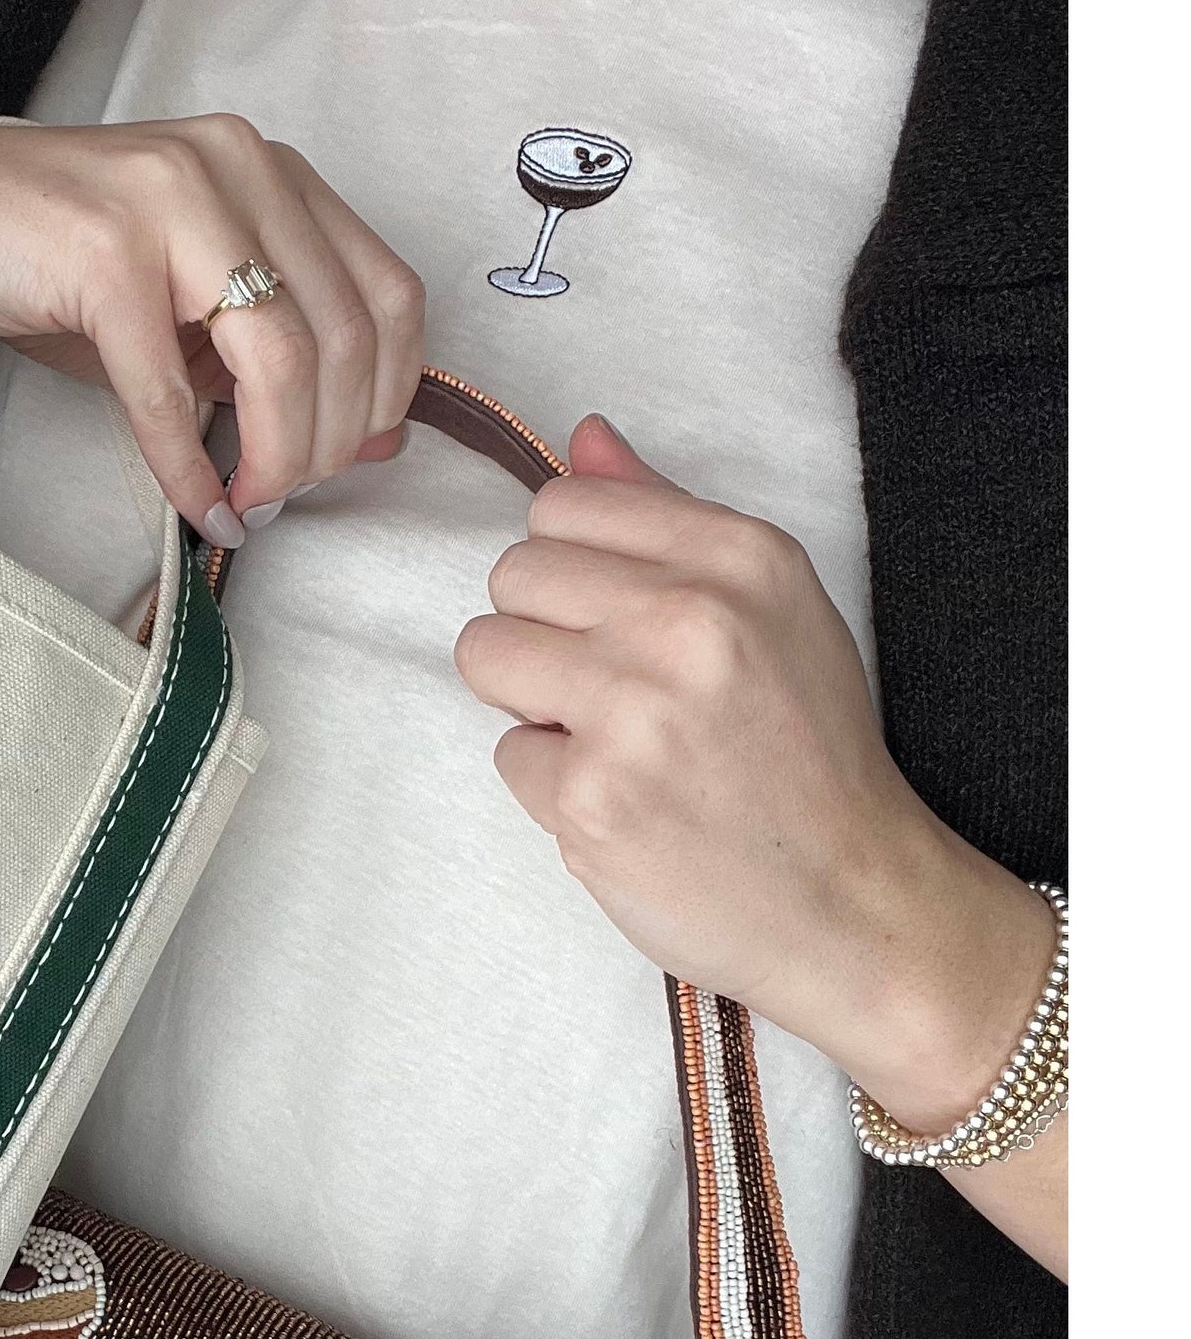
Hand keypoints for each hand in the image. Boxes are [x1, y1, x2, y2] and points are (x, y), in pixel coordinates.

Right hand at [0, 116, 424, 542]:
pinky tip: (194, 504)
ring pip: (281, 360)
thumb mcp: (186, 304)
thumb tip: (371, 443)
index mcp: (272, 172)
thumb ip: (275, 354)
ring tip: (246, 505)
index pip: (389, 295)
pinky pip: (172, 390)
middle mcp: (238, 166)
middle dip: (327, 446)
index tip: (349, 461)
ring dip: (275, 459)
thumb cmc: (52, 263)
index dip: (386, 398)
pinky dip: (189, 466)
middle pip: (346, 336)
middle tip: (280, 498)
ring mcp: (172, 199)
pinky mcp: (104, 251)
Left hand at [453, 415, 1055, 1138]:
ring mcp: (635, 712)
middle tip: (615, 689)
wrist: (854, 900)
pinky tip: (625, 802)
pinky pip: (508, 753)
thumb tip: (582, 438)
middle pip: (510, 575)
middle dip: (543, 631)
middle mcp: (687, 620)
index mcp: (737, 557)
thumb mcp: (772, 607)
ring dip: (531, 701)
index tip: (613, 615)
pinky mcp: (591, 799)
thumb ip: (666, 517)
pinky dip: (553, 784)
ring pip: (485, 655)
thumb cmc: (809, 753)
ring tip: (610, 738)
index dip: (570, 565)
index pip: (562, 504)